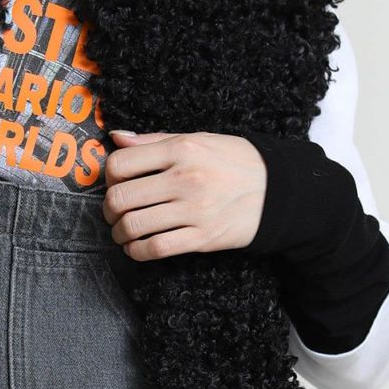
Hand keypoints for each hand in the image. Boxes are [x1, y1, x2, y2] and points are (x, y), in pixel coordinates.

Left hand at [102, 130, 266, 260]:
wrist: (280, 191)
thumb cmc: (237, 162)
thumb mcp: (199, 139)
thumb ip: (155, 140)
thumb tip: (117, 137)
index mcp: (182, 149)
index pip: (120, 164)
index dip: (108, 177)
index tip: (114, 184)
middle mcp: (185, 178)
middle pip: (120, 198)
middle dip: (108, 209)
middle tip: (114, 212)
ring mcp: (194, 210)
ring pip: (133, 226)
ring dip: (120, 233)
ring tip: (123, 231)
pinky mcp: (203, 237)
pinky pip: (156, 249)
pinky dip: (137, 251)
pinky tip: (137, 247)